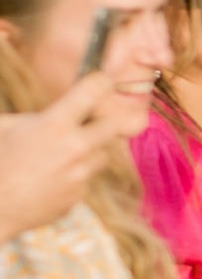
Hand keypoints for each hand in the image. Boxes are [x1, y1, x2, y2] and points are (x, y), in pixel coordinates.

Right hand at [0, 82, 148, 244]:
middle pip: (115, 124)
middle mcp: (75, 148)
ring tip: (58, 155)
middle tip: (87, 121)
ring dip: (88, 151)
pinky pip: (86, 179)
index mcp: (55, 124)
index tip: (101, 82)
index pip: (95, 90)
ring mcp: (80, 175)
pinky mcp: (79, 196)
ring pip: (101, 155)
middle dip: (103, 120)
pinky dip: (74, 176)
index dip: (101, 82)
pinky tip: (50, 178)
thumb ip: (36, 116)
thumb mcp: (6, 126)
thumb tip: (55, 110)